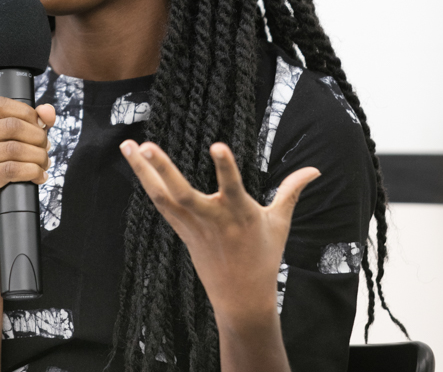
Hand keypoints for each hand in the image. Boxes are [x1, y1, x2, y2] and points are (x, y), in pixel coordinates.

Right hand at [0, 98, 55, 231]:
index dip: (26, 112)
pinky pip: (11, 170)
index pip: (0, 104)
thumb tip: (48, 111)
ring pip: (14, 149)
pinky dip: (32, 171)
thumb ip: (35, 120)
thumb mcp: (19, 138)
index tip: (41, 125)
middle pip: (10, 126)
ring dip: (38, 156)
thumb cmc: (5, 165)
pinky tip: (39, 175)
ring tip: (44, 162)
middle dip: (37, 136)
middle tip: (45, 147)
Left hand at [120, 140, 319, 327]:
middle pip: (182, 193)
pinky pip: (160, 203)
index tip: (217, 145)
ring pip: (162, 196)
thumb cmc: (262, 256)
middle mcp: (212, 218)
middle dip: (163, 170)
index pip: (232, 186)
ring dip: (142, 171)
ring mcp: (192, 225)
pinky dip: (146, 183)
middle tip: (146, 146)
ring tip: (127, 145)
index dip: (225, 167)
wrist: (241, 298)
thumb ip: (291, 190)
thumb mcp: (279, 223)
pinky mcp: (180, 229)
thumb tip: (315, 169)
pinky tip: (134, 163)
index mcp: (239, 214)